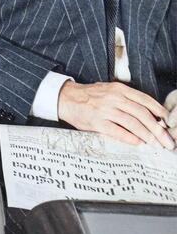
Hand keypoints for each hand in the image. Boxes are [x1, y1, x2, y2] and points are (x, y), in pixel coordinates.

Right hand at [58, 80, 173, 148]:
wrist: (66, 98)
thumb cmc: (90, 96)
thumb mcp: (109, 91)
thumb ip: (126, 99)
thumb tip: (149, 115)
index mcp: (118, 89)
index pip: (144, 100)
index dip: (159, 112)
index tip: (169, 122)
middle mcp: (113, 97)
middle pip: (142, 114)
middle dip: (158, 129)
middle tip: (167, 141)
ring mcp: (104, 110)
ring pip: (133, 123)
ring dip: (147, 136)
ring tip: (156, 144)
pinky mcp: (97, 122)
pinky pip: (118, 132)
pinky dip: (131, 139)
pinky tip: (138, 143)